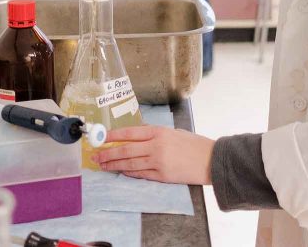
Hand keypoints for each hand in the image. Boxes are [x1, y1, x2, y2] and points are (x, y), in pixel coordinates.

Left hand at [92, 126, 214, 184]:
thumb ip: (155, 135)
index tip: (100, 137)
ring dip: (114, 164)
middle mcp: (156, 146)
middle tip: (95, 156)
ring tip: (103, 165)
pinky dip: (129, 172)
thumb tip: (136, 138)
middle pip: (125, 150)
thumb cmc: (194, 144)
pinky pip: (140, 174)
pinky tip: (120, 171)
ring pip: (130, 163)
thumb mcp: (173, 132)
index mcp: (158, 132)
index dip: (112, 135)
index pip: (129, 132)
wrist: (211, 159)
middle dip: (108, 153)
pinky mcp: (162, 176)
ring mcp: (158, 162)